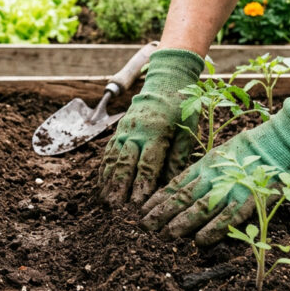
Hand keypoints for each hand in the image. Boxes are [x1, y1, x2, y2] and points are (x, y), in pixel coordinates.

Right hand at [99, 49, 204, 205]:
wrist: (164, 81)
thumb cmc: (180, 108)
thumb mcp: (187, 130)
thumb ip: (178, 157)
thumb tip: (171, 184)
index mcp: (156, 133)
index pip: (147, 164)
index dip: (141, 185)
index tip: (137, 204)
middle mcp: (136, 132)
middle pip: (125, 163)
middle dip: (119, 187)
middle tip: (116, 209)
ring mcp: (124, 131)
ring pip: (113, 159)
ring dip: (108, 181)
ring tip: (105, 202)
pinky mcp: (118, 130)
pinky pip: (108, 152)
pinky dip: (104, 169)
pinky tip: (102, 184)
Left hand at [139, 98, 289, 245]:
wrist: (278, 143)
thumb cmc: (250, 150)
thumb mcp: (220, 155)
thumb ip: (203, 172)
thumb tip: (183, 191)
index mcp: (204, 165)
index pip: (175, 184)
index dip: (158, 199)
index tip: (142, 210)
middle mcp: (212, 176)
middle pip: (181, 198)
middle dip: (161, 214)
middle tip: (143, 228)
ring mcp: (228, 188)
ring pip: (198, 208)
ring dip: (179, 223)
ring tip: (162, 235)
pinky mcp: (247, 198)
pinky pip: (227, 217)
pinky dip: (212, 230)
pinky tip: (198, 241)